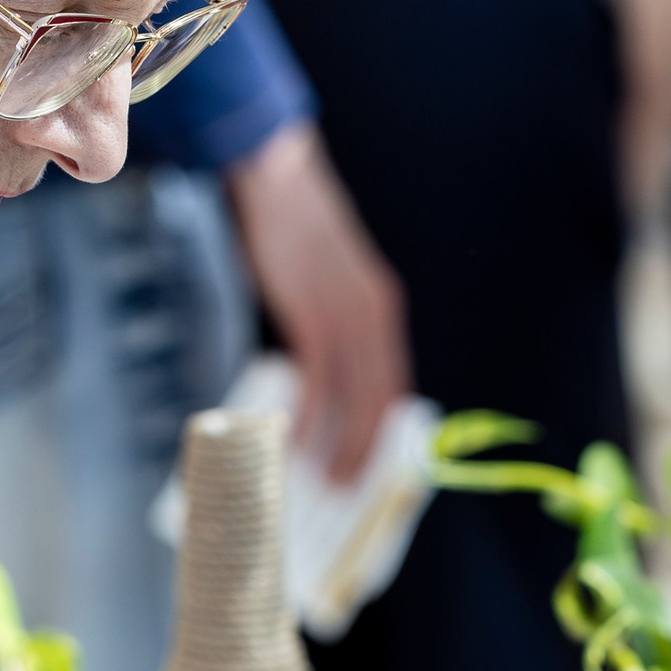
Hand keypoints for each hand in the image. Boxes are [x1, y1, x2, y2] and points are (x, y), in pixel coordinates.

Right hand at [222, 122, 407, 484]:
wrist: (276, 178)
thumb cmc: (292, 233)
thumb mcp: (325, 284)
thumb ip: (330, 327)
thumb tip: (316, 377)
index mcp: (381, 310)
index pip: (394, 386)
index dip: (384, 434)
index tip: (372, 469)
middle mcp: (375, 315)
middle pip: (382, 401)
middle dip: (368, 452)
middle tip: (349, 492)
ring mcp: (346, 314)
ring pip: (355, 397)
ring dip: (342, 445)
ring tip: (326, 482)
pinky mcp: (312, 312)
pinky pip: (317, 380)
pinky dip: (307, 417)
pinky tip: (292, 443)